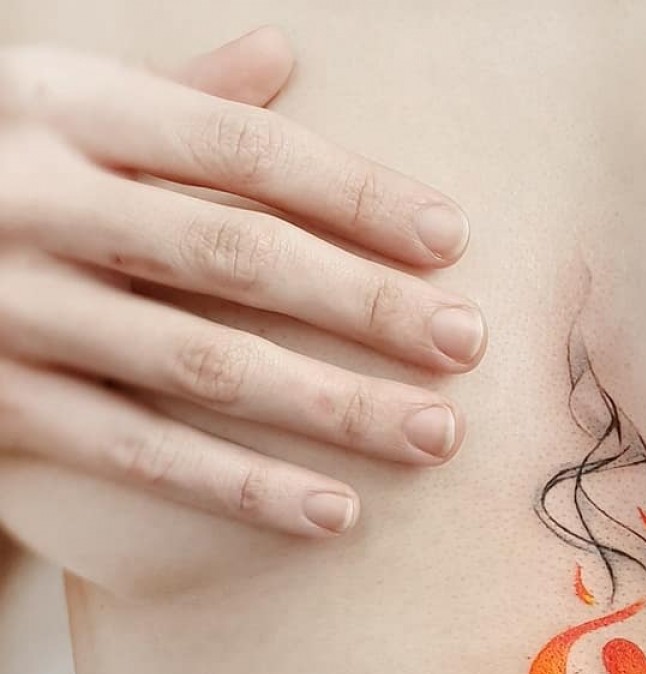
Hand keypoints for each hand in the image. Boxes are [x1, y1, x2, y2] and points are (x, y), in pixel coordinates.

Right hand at [0, 28, 483, 538]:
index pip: (246, 148)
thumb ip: (174, 97)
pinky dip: (244, 488)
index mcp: (68, 108)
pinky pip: (144, 453)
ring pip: (204, 362)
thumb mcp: (59, 107)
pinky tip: (334, 514)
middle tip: (466, 342)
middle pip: (239, 253)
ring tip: (433, 435)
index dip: (355, 192)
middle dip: (366, 302)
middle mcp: (38, 198)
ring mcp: (18, 307)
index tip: (450, 239)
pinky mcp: (6, 406)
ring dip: (332, 406)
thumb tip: (281, 54)